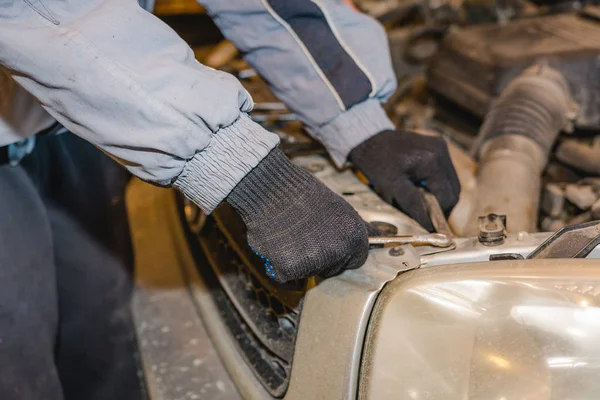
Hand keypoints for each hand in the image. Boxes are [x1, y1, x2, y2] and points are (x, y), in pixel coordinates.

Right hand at [226, 148, 375, 282]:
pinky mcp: (289, 269)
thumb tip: (378, 238)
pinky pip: (288, 281)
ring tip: (290, 234)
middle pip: (333, 269)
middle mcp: (338, 250)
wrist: (270, 188)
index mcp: (354, 235)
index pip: (356, 260)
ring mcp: (314, 262)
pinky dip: (281, 269)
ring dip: (300, 261)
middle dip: (320, 258)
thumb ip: (355, 228)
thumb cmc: (301, 194)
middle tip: (304, 233)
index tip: (328, 241)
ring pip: (310, 274)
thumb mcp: (339, 206)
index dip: (341, 251)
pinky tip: (278, 246)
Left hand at [349, 130, 459, 230]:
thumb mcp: (393, 185)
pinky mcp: (437, 147)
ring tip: (423, 204)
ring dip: (440, 196)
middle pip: (453, 190)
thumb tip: (429, 225)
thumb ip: (413, 205)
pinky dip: (436, 184)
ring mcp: (441, 148)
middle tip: (427, 217)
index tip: (429, 225)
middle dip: (442, 206)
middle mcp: (442, 151)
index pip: (448, 196)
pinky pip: (444, 172)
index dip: (440, 214)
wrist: (368, 138)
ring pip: (450, 182)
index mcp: (432, 160)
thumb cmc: (376, 160)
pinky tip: (422, 189)